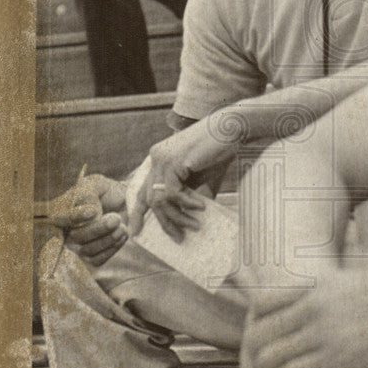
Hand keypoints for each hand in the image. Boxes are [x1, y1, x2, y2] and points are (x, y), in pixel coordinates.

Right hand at [49, 174, 127, 265]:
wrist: (119, 203)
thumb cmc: (103, 192)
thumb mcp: (96, 184)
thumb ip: (89, 193)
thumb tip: (91, 212)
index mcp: (60, 211)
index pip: (59, 219)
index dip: (75, 217)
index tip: (94, 211)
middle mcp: (64, 231)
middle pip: (76, 237)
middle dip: (99, 228)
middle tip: (116, 218)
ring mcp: (76, 246)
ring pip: (87, 251)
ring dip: (108, 239)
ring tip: (121, 225)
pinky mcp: (90, 257)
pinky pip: (98, 260)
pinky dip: (113, 248)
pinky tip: (123, 234)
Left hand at [127, 118, 238, 240]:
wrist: (232, 129)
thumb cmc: (219, 152)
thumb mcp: (201, 178)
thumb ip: (190, 195)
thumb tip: (190, 221)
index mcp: (159, 160)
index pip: (142, 190)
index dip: (137, 212)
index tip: (136, 232)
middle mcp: (156, 158)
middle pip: (150, 199)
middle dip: (162, 222)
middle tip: (177, 238)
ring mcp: (162, 159)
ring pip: (160, 199)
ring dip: (177, 217)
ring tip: (195, 226)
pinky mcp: (173, 162)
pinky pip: (172, 194)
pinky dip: (186, 205)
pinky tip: (201, 208)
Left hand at [240, 265, 367, 367]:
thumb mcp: (367, 284)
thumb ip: (347, 297)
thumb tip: (354, 310)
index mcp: (317, 285)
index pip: (263, 304)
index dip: (259, 328)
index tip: (267, 348)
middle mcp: (311, 306)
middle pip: (259, 333)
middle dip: (256, 358)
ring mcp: (321, 331)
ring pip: (268, 356)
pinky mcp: (334, 358)